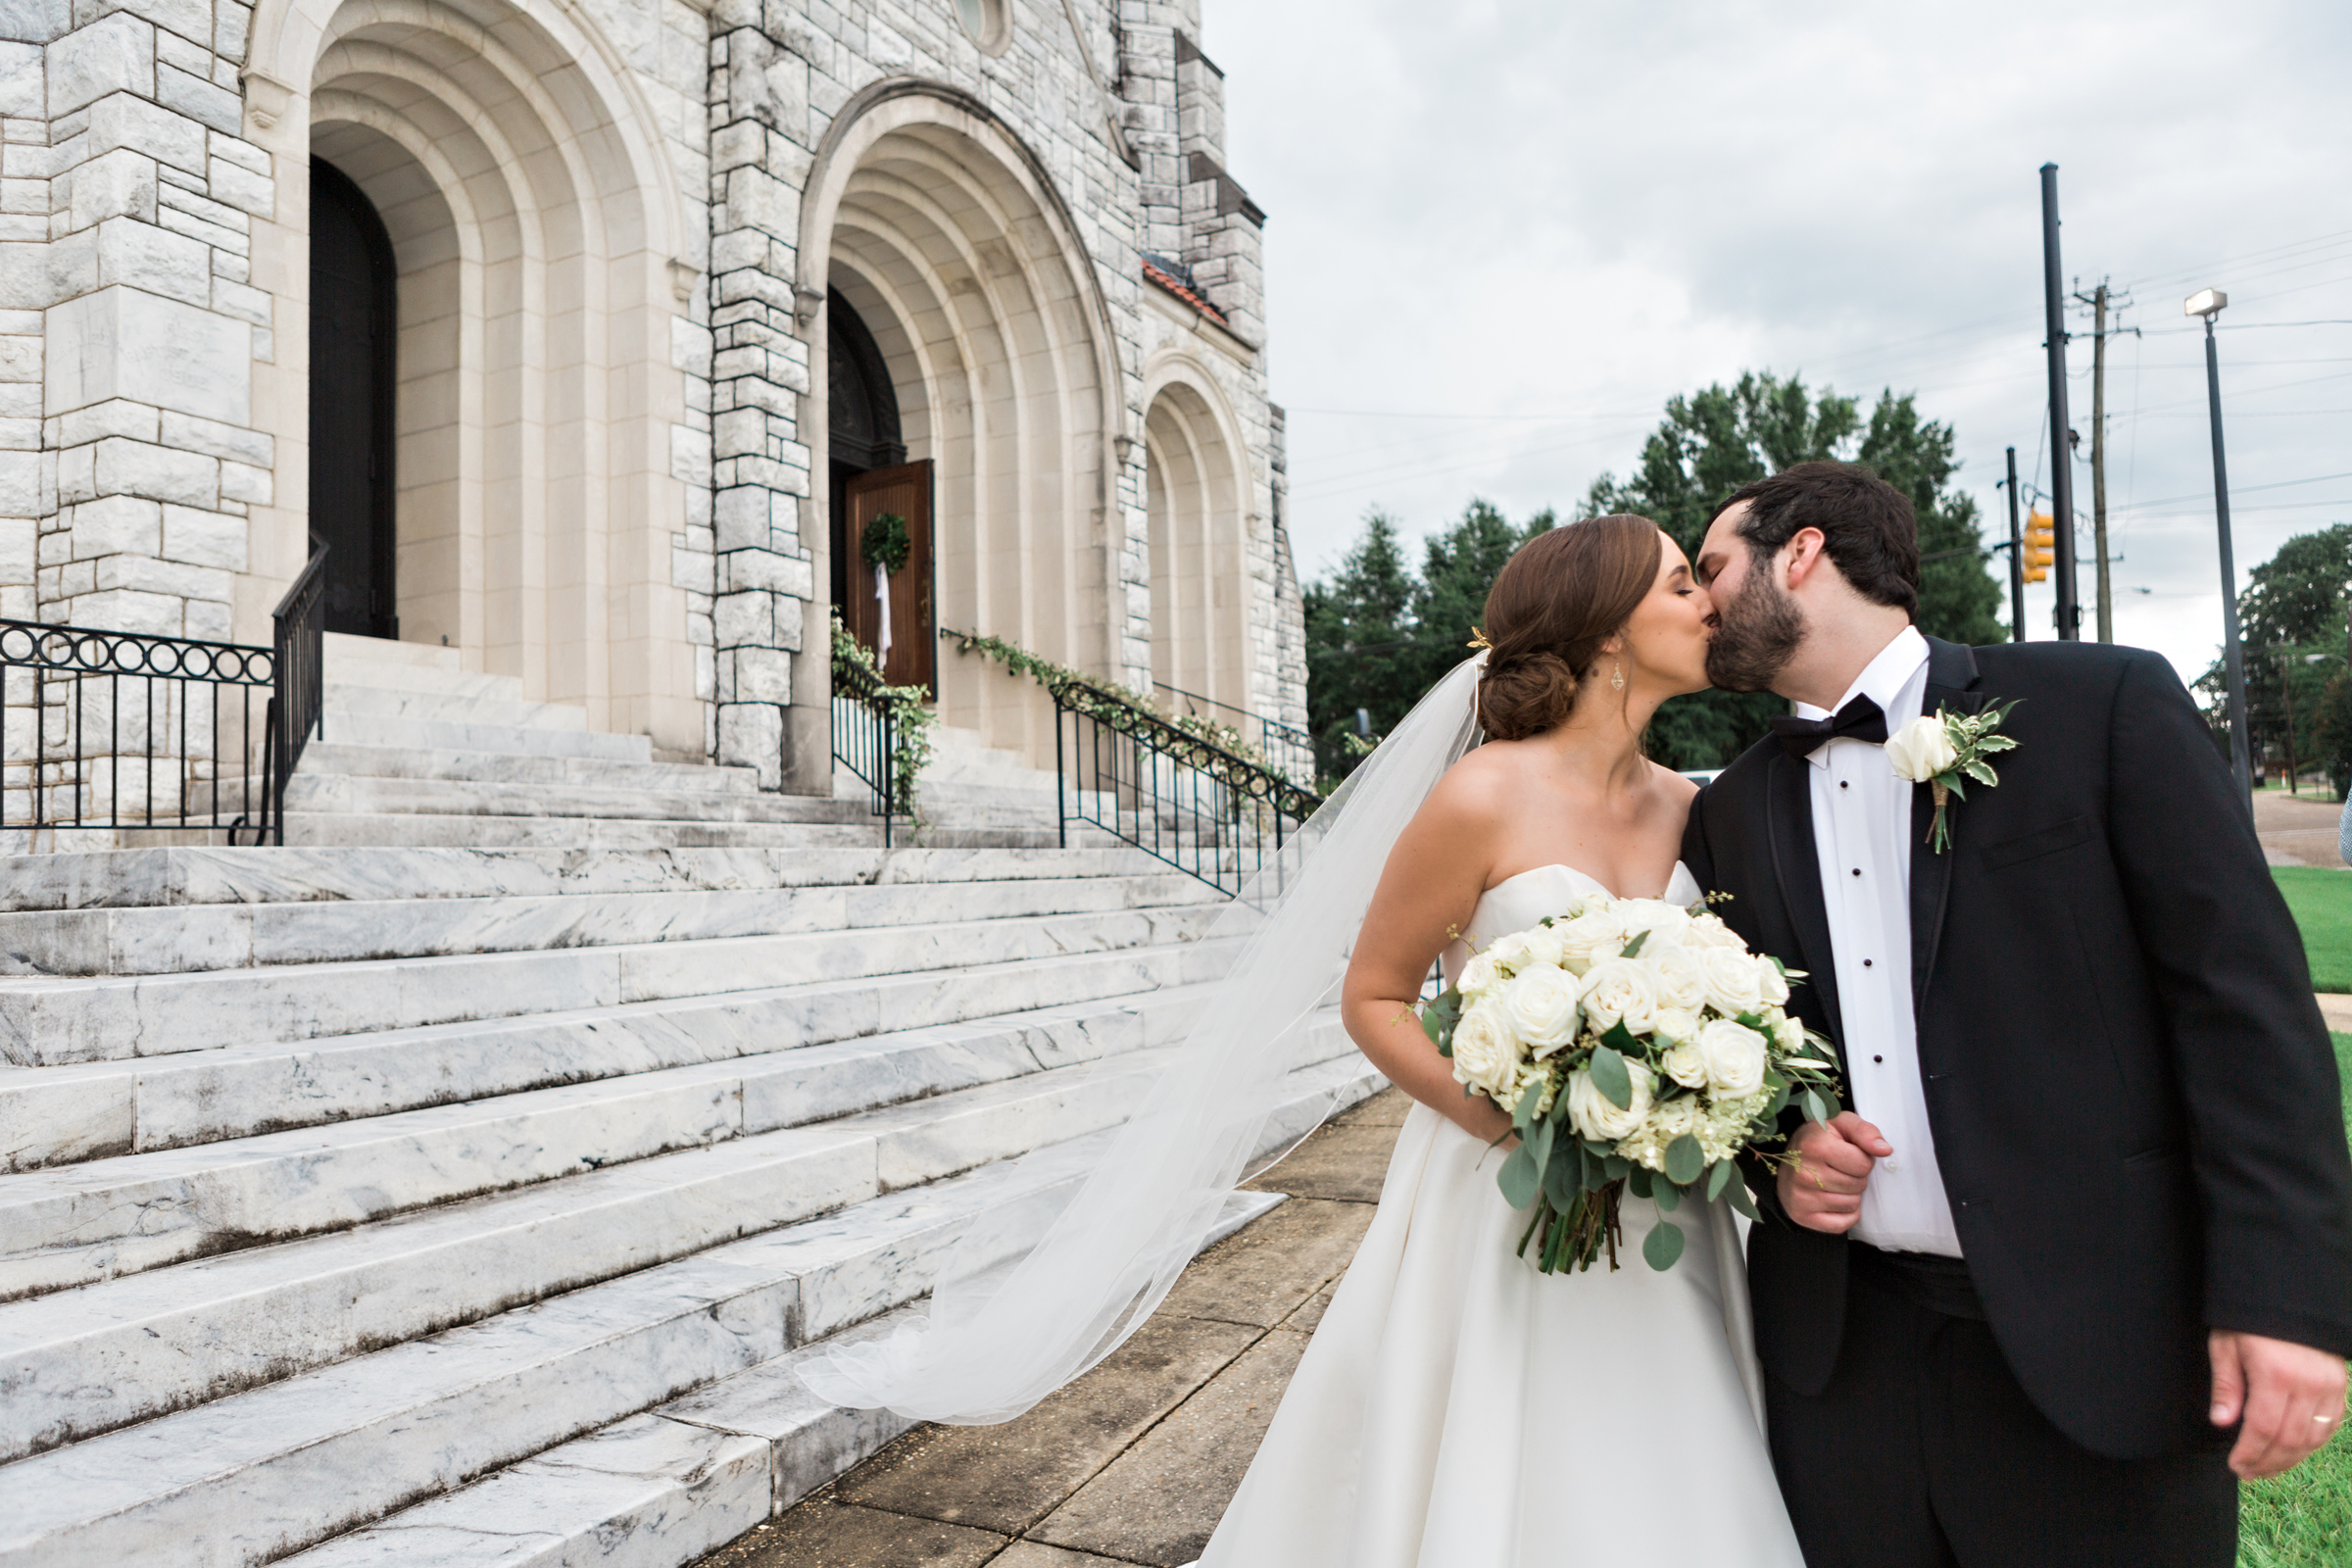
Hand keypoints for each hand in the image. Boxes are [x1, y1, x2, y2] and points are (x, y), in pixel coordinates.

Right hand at [1777, 1112, 1892, 1234]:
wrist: (1787, 1160)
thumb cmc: (1819, 1140)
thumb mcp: (1841, 1124)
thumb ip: (1865, 1131)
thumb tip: (1885, 1150)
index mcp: (1814, 1146)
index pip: (1864, 1164)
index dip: (1862, 1159)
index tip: (1847, 1154)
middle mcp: (1804, 1173)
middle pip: (1859, 1185)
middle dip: (1856, 1177)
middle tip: (1840, 1169)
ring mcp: (1800, 1197)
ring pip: (1852, 1204)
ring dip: (1851, 1195)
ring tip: (1835, 1182)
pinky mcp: (1801, 1216)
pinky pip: (1842, 1224)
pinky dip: (1845, 1214)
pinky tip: (1833, 1200)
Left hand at [2210, 1330, 2349, 1478]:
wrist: (2287, 1295)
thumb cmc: (2250, 1319)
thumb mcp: (2227, 1345)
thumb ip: (2226, 1386)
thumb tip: (2221, 1422)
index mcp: (2276, 1375)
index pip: (2264, 1429)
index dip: (2250, 1453)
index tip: (2237, 1466)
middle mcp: (2308, 1385)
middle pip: (2290, 1440)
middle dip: (2268, 1462)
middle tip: (2249, 1472)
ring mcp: (2329, 1386)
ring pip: (2313, 1438)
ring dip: (2290, 1458)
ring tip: (2268, 1467)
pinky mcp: (2340, 1386)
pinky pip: (2330, 1425)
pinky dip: (2313, 1443)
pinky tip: (2294, 1450)